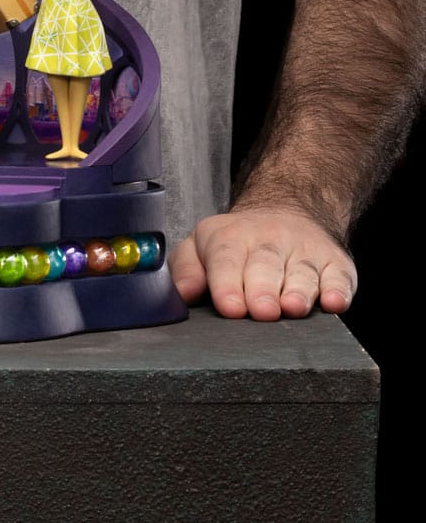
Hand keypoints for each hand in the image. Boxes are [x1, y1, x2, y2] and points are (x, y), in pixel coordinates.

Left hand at [169, 206, 356, 319]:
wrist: (286, 210)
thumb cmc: (236, 242)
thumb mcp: (200, 246)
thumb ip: (187, 269)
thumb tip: (183, 293)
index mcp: (231, 238)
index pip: (226, 259)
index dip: (227, 284)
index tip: (230, 307)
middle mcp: (269, 241)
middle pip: (265, 266)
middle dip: (263, 290)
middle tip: (261, 311)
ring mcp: (305, 251)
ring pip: (302, 272)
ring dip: (298, 291)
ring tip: (292, 308)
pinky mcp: (336, 263)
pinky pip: (339, 276)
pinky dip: (339, 290)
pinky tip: (334, 302)